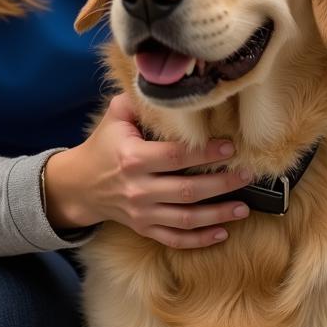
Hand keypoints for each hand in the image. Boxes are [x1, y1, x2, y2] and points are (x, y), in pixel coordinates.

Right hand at [43, 93, 252, 247]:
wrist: (79, 185)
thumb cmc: (103, 146)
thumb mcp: (114, 118)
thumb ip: (137, 101)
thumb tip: (165, 86)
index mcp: (133, 159)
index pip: (176, 156)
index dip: (205, 153)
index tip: (230, 148)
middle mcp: (138, 189)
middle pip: (188, 190)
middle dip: (222, 184)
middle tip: (247, 176)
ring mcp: (142, 213)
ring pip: (186, 219)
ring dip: (218, 215)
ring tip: (244, 208)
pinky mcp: (144, 228)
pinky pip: (174, 239)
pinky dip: (199, 240)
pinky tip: (221, 232)